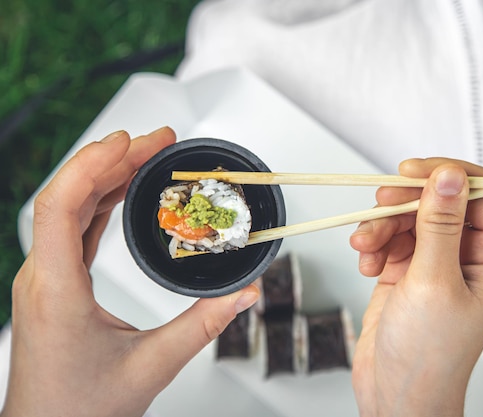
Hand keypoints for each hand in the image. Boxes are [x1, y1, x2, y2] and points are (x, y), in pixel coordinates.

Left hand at [2, 128, 259, 416]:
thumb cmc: (79, 410)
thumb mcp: (152, 365)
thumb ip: (204, 326)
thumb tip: (243, 295)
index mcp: (56, 289)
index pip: (61, 205)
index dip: (93, 164)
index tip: (128, 142)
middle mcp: (42, 278)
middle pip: (69, 196)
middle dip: (112, 161)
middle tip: (156, 142)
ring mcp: (45, 280)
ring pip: (70, 210)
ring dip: (106, 178)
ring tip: (145, 157)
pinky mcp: (54, 286)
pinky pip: (73, 229)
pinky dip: (99, 203)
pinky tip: (120, 193)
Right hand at [349, 158, 482, 416]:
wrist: (395, 393)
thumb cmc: (427, 355)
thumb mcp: (434, 282)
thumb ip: (440, 224)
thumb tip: (450, 176)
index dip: (451, 174)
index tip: (414, 171)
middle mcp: (471, 256)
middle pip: (442, 200)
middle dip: (407, 200)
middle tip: (381, 203)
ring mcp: (438, 261)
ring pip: (411, 216)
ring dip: (382, 225)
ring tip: (365, 246)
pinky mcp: (410, 269)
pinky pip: (392, 237)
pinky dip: (375, 244)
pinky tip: (367, 266)